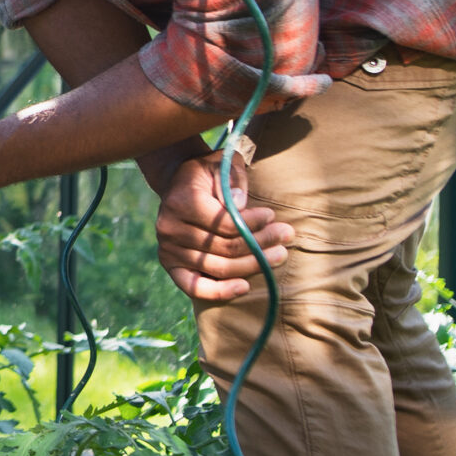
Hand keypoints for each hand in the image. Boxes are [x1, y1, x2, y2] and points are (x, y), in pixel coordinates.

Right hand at [155, 148, 295, 302]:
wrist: (178, 184)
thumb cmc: (206, 173)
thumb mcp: (220, 164)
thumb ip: (231, 179)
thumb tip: (240, 203)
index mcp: (181, 202)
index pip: (225, 224)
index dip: (253, 224)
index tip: (272, 216)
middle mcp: (170, 229)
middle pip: (225, 248)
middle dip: (260, 244)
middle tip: (286, 237)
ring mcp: (168, 250)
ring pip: (218, 268)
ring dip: (252, 265)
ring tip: (279, 256)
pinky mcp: (171, 266)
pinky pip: (195, 287)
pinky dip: (220, 291)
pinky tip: (244, 287)